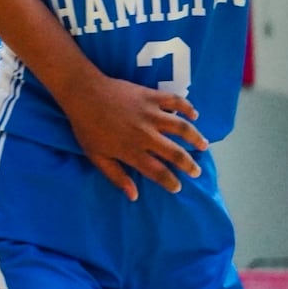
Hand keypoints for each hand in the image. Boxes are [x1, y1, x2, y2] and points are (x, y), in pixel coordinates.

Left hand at [59, 75, 205, 200]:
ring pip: (182, 128)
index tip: (177, 187)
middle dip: (188, 165)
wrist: (84, 93)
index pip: (158, 172)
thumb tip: (134, 195)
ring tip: (203, 145)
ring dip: (195, 138)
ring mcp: (151, 114)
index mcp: (132, 151)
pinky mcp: (152, 96)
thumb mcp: (96, 156)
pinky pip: (175, 102)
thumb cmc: (87, 127)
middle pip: (175, 154)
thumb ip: (116, 176)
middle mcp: (146, 135)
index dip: (170, 182)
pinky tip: (194, 116)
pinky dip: (187, 108)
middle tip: (196, 171)